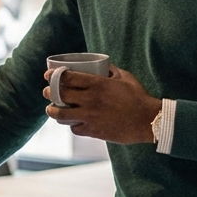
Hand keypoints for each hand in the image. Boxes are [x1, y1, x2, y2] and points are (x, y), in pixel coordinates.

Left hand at [43, 65, 160, 144]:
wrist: (148, 121)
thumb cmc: (138, 97)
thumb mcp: (125, 77)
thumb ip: (111, 70)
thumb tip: (103, 66)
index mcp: (97, 84)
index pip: (67, 78)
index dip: (54, 76)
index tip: (48, 75)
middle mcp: (90, 99)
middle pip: (60, 94)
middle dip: (49, 92)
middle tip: (47, 92)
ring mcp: (90, 116)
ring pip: (61, 114)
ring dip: (53, 111)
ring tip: (51, 109)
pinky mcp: (94, 131)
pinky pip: (74, 128)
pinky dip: (71, 125)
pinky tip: (72, 122)